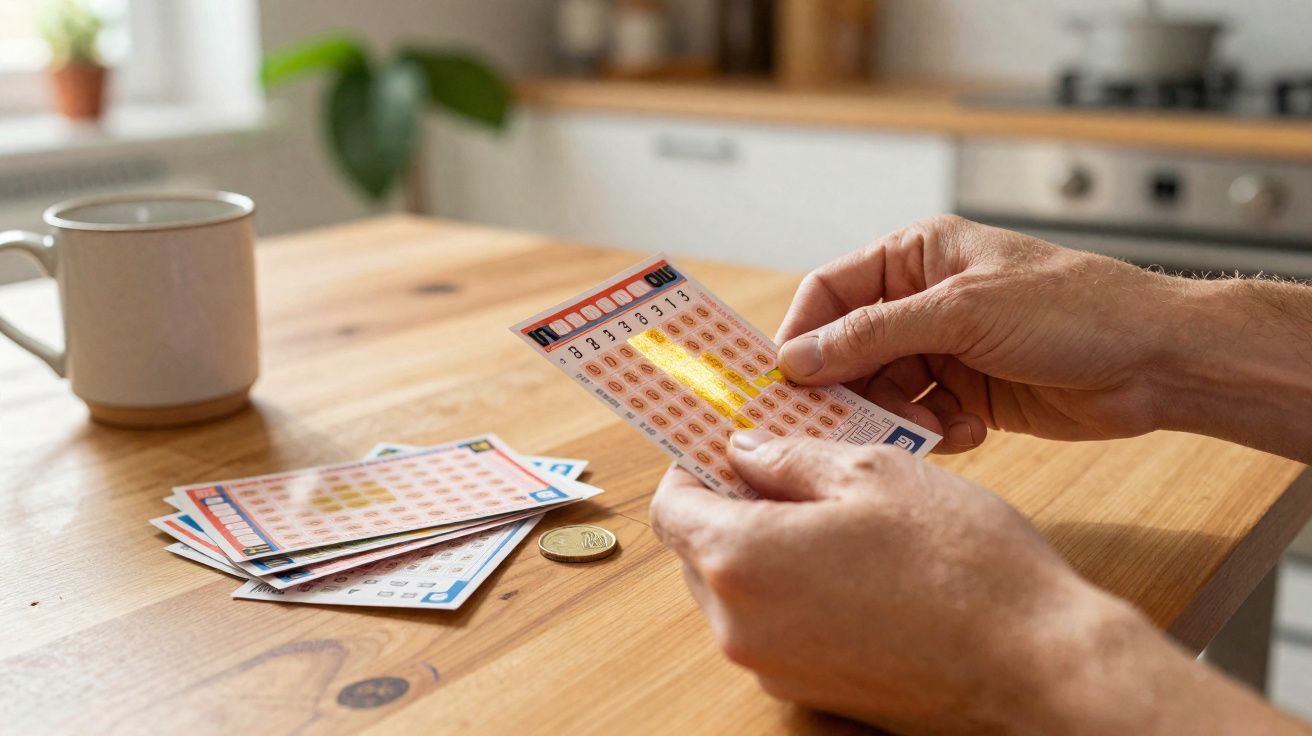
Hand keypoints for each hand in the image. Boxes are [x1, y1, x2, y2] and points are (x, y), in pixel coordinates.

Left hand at [649, 433, 1307, 734]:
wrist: (1035, 663)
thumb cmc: (962, 562)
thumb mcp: (873, 473)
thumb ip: (790, 457)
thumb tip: (745, 451)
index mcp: (741, 560)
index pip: (670, 507)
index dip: (691, 466)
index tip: (723, 442)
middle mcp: (739, 626)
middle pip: (696, 551)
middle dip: (728, 503)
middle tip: (784, 466)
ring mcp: (772, 668)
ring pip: (734, 591)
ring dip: (760, 546)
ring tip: (829, 511)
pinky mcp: (809, 691)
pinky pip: (772, 627)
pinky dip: (788, 589)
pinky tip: (849, 564)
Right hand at [774, 215, 1187, 449]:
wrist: (1157, 360)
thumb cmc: (1072, 309)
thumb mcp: (961, 312)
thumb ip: (873, 335)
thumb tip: (796, 359)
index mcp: (916, 256)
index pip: (830, 291)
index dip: (801, 334)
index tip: (783, 381)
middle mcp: (923, 301)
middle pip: (848, 349)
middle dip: (849, 387)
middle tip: (844, 424)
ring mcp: (945, 348)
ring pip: (882, 389)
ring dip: (895, 415)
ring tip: (929, 426)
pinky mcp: (968, 393)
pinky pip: (920, 417)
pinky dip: (932, 431)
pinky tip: (967, 431)